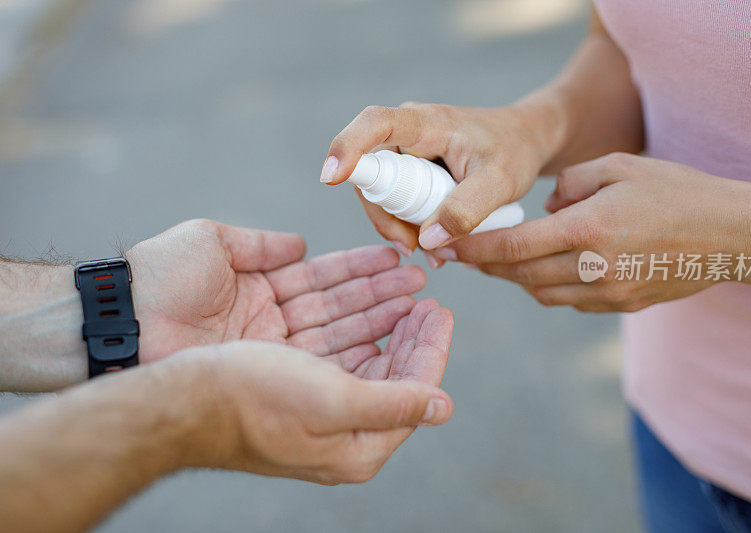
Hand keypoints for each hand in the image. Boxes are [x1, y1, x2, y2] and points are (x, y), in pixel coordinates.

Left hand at [126, 219, 424, 362]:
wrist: (122, 321)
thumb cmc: (161, 274)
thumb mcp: (214, 242)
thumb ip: (261, 245)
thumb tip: (301, 244)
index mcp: (259, 285)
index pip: (320, 275)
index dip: (359, 267)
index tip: (395, 258)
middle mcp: (270, 319)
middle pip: (336, 305)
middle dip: (380, 294)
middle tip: (421, 283)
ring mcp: (270, 348)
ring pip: (335, 332)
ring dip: (376, 319)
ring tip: (417, 306)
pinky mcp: (267, 371)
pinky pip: (318, 359)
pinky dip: (352, 350)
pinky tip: (386, 340)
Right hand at [179, 298, 453, 483]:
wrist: (185, 398)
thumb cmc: (256, 399)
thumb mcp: (335, 402)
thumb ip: (394, 405)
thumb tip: (444, 408)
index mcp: (359, 447)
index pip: (414, 394)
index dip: (431, 350)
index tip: (442, 311)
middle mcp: (343, 432)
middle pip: (394, 375)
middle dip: (413, 335)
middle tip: (428, 301)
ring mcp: (320, 409)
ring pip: (369, 358)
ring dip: (388, 324)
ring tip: (406, 294)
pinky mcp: (298, 388)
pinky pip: (341, 353)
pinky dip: (358, 327)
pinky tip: (368, 308)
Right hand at [320, 100, 564, 261]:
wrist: (526, 140)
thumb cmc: (515, 151)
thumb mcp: (501, 182)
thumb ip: (466, 209)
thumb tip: (427, 240)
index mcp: (426, 123)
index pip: (374, 125)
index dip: (348, 147)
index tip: (331, 177)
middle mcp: (406, 132)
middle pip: (369, 173)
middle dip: (384, 215)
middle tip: (414, 247)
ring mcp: (404, 151)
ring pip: (379, 193)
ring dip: (396, 225)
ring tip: (431, 254)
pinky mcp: (408, 169)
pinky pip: (393, 200)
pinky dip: (407, 224)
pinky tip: (431, 246)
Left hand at [437, 153, 750, 311]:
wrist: (731, 233)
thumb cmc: (675, 189)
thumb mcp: (618, 166)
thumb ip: (568, 185)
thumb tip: (543, 209)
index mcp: (590, 229)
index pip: (514, 247)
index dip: (472, 248)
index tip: (442, 245)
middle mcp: (595, 268)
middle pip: (519, 275)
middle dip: (482, 265)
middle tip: (456, 253)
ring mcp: (608, 293)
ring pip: (540, 293)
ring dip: (513, 278)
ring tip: (493, 260)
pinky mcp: (620, 305)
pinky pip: (568, 300)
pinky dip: (545, 286)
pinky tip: (539, 269)